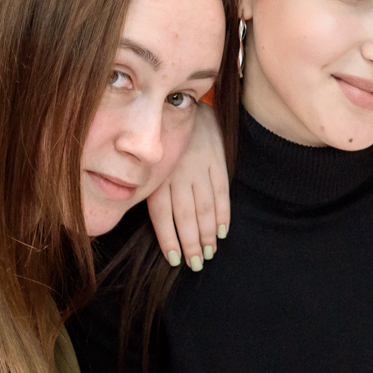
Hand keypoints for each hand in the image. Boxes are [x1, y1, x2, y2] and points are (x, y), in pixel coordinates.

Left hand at [146, 102, 228, 271]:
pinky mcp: (216, 161)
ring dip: (207, 234)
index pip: (163, 214)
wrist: (184, 108)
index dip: (169, 238)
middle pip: (186, 215)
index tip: (174, 259)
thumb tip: (149, 222)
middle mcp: (178, 173)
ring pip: (205, 207)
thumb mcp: (149, 164)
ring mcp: (199, 167)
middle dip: (191, 243)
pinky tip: (221, 232)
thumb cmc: (162, 145)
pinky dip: (222, 215)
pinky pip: (221, 192)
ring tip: (209, 253)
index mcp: (158, 176)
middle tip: (196, 263)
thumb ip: (149, 189)